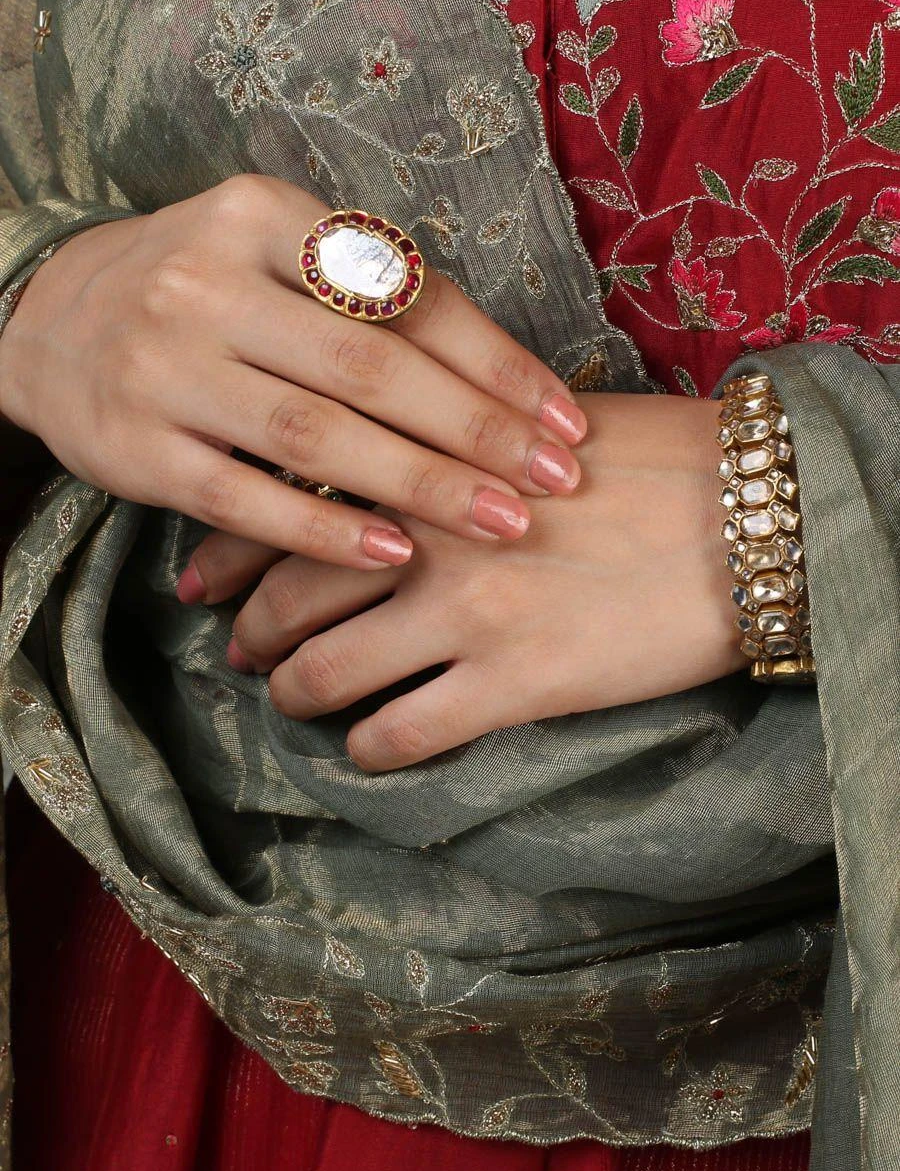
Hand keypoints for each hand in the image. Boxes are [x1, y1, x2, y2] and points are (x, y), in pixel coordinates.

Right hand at [0, 176, 585, 570]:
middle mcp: (208, 284)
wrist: (47, 321)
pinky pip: (247, 499)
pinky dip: (327, 533)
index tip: (564, 416)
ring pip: (315, 436)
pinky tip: (399, 555)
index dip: (495, 361)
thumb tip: (502, 374)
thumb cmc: (199, 287)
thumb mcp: (271, 250)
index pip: (403, 294)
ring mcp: (167, 369)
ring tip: (503, 522)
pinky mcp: (138, 450)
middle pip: (371, 367)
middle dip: (477, 430)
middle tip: (558, 479)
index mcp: (260, 215)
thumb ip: (368, 293)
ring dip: (421, 485)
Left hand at [188, 394, 746, 768]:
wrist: (748, 515)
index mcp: (426, 463)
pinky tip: (366, 746)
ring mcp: (465, 615)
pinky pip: (403, 733)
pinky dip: (368, 747)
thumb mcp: (533, 423)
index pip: (290, 505)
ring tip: (288, 698)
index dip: (230, 545)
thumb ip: (443, 443)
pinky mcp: (513, 683)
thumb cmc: (652, 456)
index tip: (199, 572)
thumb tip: (379, 464)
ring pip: (327, 672)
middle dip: (247, 627)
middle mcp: (427, 538)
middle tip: (232, 646)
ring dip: (294, 693)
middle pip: (290, 594)